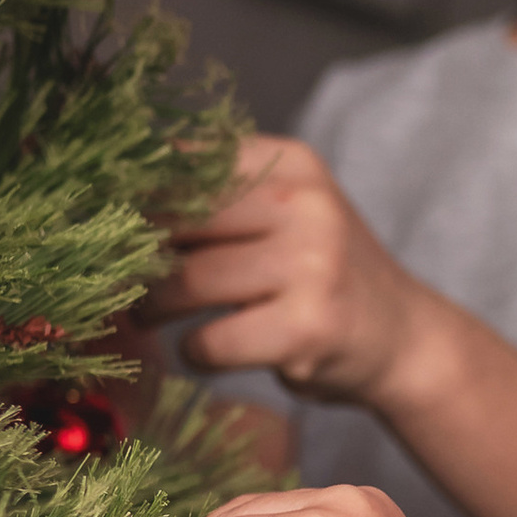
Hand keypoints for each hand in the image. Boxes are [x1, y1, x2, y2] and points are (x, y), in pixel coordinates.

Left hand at [143, 136, 422, 402]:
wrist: (404, 338)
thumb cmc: (321, 276)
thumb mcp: (287, 212)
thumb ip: (218, 195)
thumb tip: (112, 202)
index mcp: (292, 164)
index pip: (185, 164)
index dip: (137, 198)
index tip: (115, 225)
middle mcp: (305, 204)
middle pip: (178, 221)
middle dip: (137, 256)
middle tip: (123, 279)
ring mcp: (311, 265)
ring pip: (187, 282)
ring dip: (154, 308)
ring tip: (151, 316)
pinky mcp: (306, 328)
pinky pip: (209, 341)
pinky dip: (194, 353)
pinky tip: (206, 350)